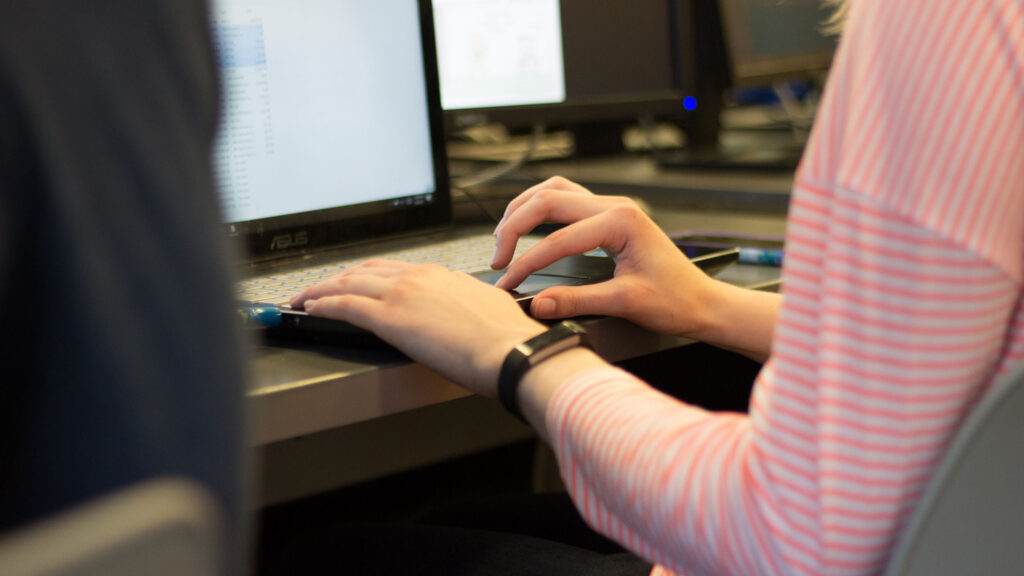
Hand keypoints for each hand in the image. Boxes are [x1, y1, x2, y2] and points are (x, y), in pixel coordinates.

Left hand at [289, 260, 546, 396]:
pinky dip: (322, 304)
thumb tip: (463, 302)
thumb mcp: (487, 305)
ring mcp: (401, 294)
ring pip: (347, 283)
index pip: (391, 269)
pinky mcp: (390, 318)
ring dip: (320, 290)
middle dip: (336, 279)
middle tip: (319, 289)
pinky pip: (344, 306)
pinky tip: (310, 308)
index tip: (354, 282)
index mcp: (439, 275)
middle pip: (363, 271)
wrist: (510, 350)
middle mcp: (417, 277)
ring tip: (305, 298)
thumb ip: (466, 299)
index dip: (366, 276)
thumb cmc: (506, 337)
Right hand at [491, 176, 717, 337]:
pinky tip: (528, 226)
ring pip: (553, 190)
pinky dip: (540, 208)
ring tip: (503, 237)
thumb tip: (537, 304)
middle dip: (514, 228)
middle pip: (547, 200)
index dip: (526, 263)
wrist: (702, 301)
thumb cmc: (675, 300)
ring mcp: (612, 206)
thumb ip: (576, 301)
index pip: (557, 240)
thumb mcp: (624, 303)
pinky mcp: (609, 215)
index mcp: (621, 221)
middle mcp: (615, 205)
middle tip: (497, 261)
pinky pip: (566, 198)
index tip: (507, 284)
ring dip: (523, 209)